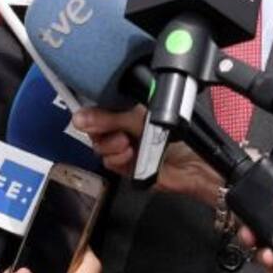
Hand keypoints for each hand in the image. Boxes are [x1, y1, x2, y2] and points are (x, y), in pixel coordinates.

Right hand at [72, 104, 223, 206]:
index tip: (88, 115)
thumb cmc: (177, 135)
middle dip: (100, 129)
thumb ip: (109, 116)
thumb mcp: (139, 118)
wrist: (193, 164)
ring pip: (99, 146)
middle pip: (93, 127)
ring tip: (127, 144)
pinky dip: (117, 158)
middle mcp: (122, 127)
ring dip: (110, 146)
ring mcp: (123, 146)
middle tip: (115, 130)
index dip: (90, 111)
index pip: (97, 106)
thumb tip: (79, 117)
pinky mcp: (125, 165)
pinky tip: (130, 155)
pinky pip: (108, 162)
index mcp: (126, 109)